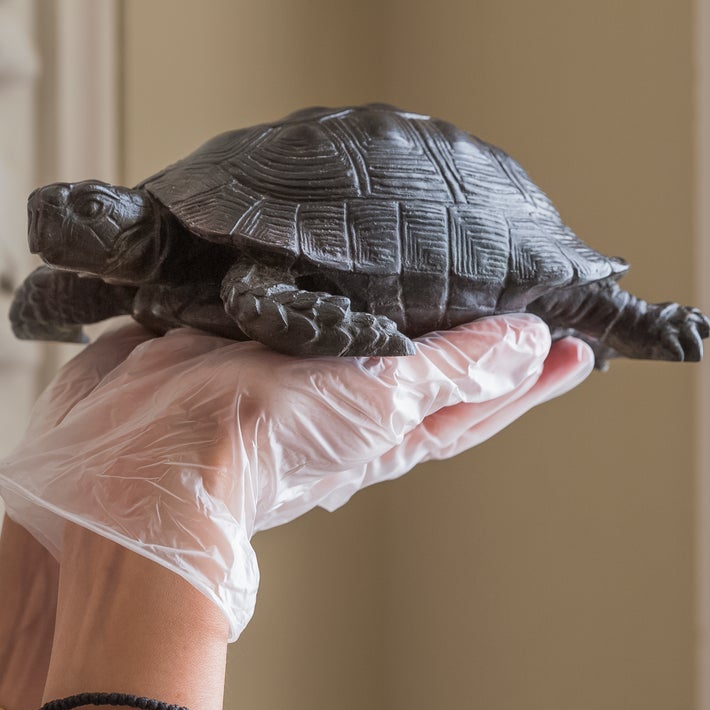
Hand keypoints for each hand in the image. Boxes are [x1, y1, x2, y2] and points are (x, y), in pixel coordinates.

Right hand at [0, 314, 592, 640]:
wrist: (132, 457)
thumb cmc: (258, 441)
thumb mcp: (377, 401)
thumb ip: (450, 371)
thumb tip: (531, 344)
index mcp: (380, 423)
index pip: (475, 397)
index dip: (525, 371)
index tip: (576, 335)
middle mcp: (330, 401)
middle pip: (416, 362)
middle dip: (457, 326)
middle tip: (504, 280)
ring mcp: (271, 373)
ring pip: (343, 330)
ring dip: (376, 296)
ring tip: (413, 255)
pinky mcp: (214, 344)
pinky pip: (270, 306)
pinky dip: (292, 283)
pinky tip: (298, 253)